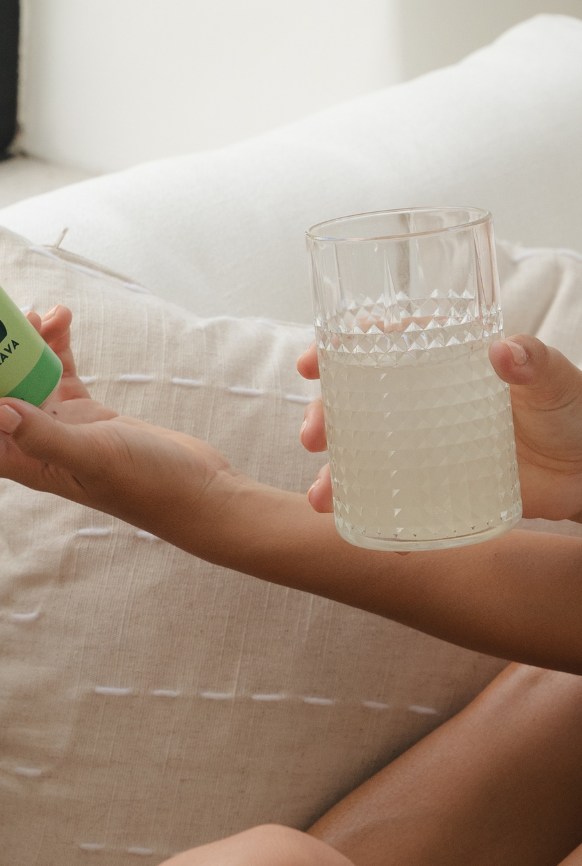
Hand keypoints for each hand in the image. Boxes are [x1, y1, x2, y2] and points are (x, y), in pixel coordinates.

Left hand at [0, 306, 246, 546]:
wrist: (197, 490)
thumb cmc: (146, 486)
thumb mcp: (91, 456)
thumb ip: (43, 435)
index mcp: (21, 463)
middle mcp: (31, 446)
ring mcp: (59, 428)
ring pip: (21, 378)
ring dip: (19, 344)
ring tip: (34, 312)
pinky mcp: (85, 414)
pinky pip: (58, 372)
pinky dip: (56, 345)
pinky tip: (63, 319)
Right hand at [298, 335, 581, 520]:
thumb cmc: (573, 412)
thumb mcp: (555, 378)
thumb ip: (533, 361)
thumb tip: (502, 351)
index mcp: (439, 362)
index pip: (377, 348)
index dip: (335, 352)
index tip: (310, 366)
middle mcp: (419, 400)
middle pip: (354, 401)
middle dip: (322, 416)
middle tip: (313, 436)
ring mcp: (421, 444)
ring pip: (360, 450)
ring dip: (331, 469)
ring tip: (321, 494)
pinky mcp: (432, 485)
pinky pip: (385, 493)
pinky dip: (358, 504)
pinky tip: (342, 517)